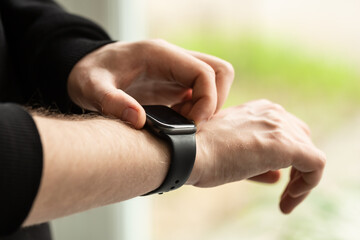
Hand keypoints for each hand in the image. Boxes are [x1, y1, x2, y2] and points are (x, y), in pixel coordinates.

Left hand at [67, 39, 233, 128]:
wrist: (86, 68)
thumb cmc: (89, 74)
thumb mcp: (91, 87)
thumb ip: (111, 102)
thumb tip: (138, 121)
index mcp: (160, 54)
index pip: (204, 72)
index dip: (207, 101)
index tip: (191, 124)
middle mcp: (174, 58)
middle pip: (220, 72)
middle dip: (214, 102)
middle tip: (191, 124)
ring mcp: (177, 70)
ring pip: (215, 81)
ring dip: (208, 106)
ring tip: (183, 123)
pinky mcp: (175, 82)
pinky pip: (201, 92)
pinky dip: (198, 109)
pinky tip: (177, 121)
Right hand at [188, 99, 325, 213]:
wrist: (187, 151)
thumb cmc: (200, 152)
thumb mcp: (232, 153)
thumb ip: (259, 163)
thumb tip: (278, 177)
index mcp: (259, 110)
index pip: (286, 131)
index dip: (286, 157)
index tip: (274, 178)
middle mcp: (272, 112)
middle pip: (302, 139)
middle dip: (297, 167)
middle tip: (285, 192)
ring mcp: (279, 127)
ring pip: (310, 153)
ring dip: (302, 181)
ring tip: (287, 201)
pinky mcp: (286, 145)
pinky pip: (316, 165)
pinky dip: (308, 185)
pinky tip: (289, 201)